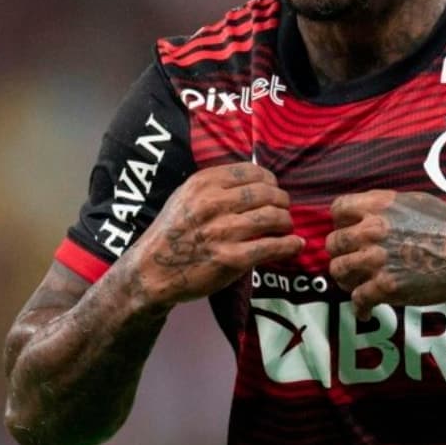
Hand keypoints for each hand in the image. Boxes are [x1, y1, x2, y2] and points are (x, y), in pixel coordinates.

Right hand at [121, 162, 302, 308]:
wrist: (150, 272)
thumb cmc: (172, 233)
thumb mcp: (186, 197)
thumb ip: (217, 185)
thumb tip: (258, 178)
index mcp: (203, 184)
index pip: (253, 172)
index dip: (270, 181)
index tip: (274, 190)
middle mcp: (213, 203)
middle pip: (268, 193)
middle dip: (282, 202)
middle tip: (283, 210)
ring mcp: (223, 231)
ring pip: (274, 217)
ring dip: (287, 222)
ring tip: (286, 227)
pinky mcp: (231, 258)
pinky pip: (272, 246)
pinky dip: (289, 245)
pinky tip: (294, 245)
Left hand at [325, 190, 445, 318]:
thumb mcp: (415, 201)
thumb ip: (385, 207)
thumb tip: (366, 214)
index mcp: (379, 205)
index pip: (337, 209)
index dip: (340, 222)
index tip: (348, 232)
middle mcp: (373, 229)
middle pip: (334, 243)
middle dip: (341, 254)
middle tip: (351, 263)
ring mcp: (378, 259)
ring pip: (339, 271)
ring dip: (347, 280)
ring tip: (357, 286)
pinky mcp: (387, 286)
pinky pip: (358, 299)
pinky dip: (360, 309)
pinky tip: (366, 312)